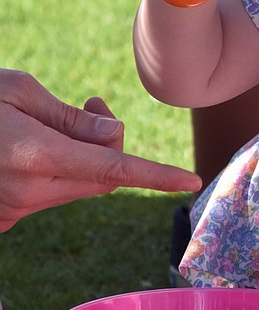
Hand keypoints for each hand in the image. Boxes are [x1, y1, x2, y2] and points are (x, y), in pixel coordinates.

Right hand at [0, 70, 201, 230]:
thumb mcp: (17, 91)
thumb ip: (69, 119)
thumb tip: (112, 136)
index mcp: (36, 157)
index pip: (114, 170)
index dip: (155, 175)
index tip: (189, 180)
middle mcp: (28, 192)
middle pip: (102, 180)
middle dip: (112, 147)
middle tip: (93, 106)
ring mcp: (13, 210)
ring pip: (77, 189)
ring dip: (85, 160)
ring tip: (53, 123)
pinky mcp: (4, 218)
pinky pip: (49, 197)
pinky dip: (57, 174)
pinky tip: (30, 148)